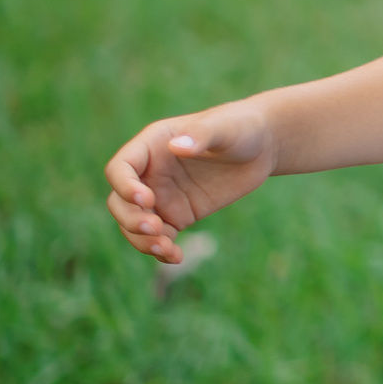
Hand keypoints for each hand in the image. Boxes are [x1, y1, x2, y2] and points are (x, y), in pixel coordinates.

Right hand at [104, 104, 276, 264]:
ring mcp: (161, 196)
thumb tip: (176, 146)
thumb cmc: (240, 126)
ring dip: (142, 241)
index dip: (125, 186)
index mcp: (151, 146)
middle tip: (156, 228)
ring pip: (134, 225)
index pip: (120, 168)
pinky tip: (176, 257)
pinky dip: (162, 250)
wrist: (262, 146)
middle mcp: (149, 173)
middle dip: (131, 219)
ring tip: (166, 249)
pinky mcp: (178, 215)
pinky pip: (160, 237)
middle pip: (120, 202)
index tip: (147, 200)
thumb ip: (201, 134)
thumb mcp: (225, 127)